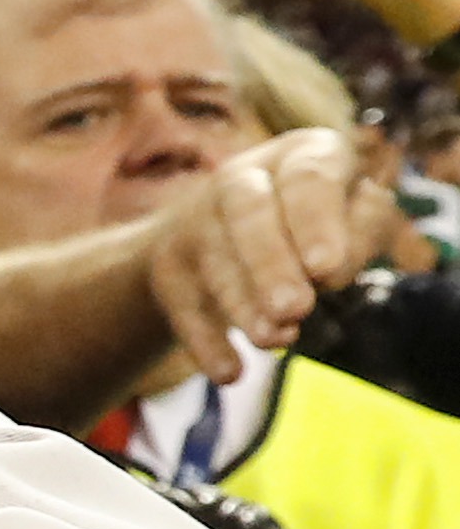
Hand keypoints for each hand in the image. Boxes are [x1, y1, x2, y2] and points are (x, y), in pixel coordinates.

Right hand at [141, 125, 432, 384]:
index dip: (316, 220)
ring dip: (241, 300)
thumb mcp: (352, 221)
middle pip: (247, 210)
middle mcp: (243, 176)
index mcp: (300, 156)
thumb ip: (360, 233)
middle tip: (295, 309)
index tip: (327, 271)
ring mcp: (198, 217)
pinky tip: (229, 372)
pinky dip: (204, 338)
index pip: (309, 177)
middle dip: (269, 261)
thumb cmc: (318, 227)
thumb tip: (333, 265)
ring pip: (212, 254)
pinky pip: (181, 299)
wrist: (230, 235)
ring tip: (275, 340)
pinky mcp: (169, 263)